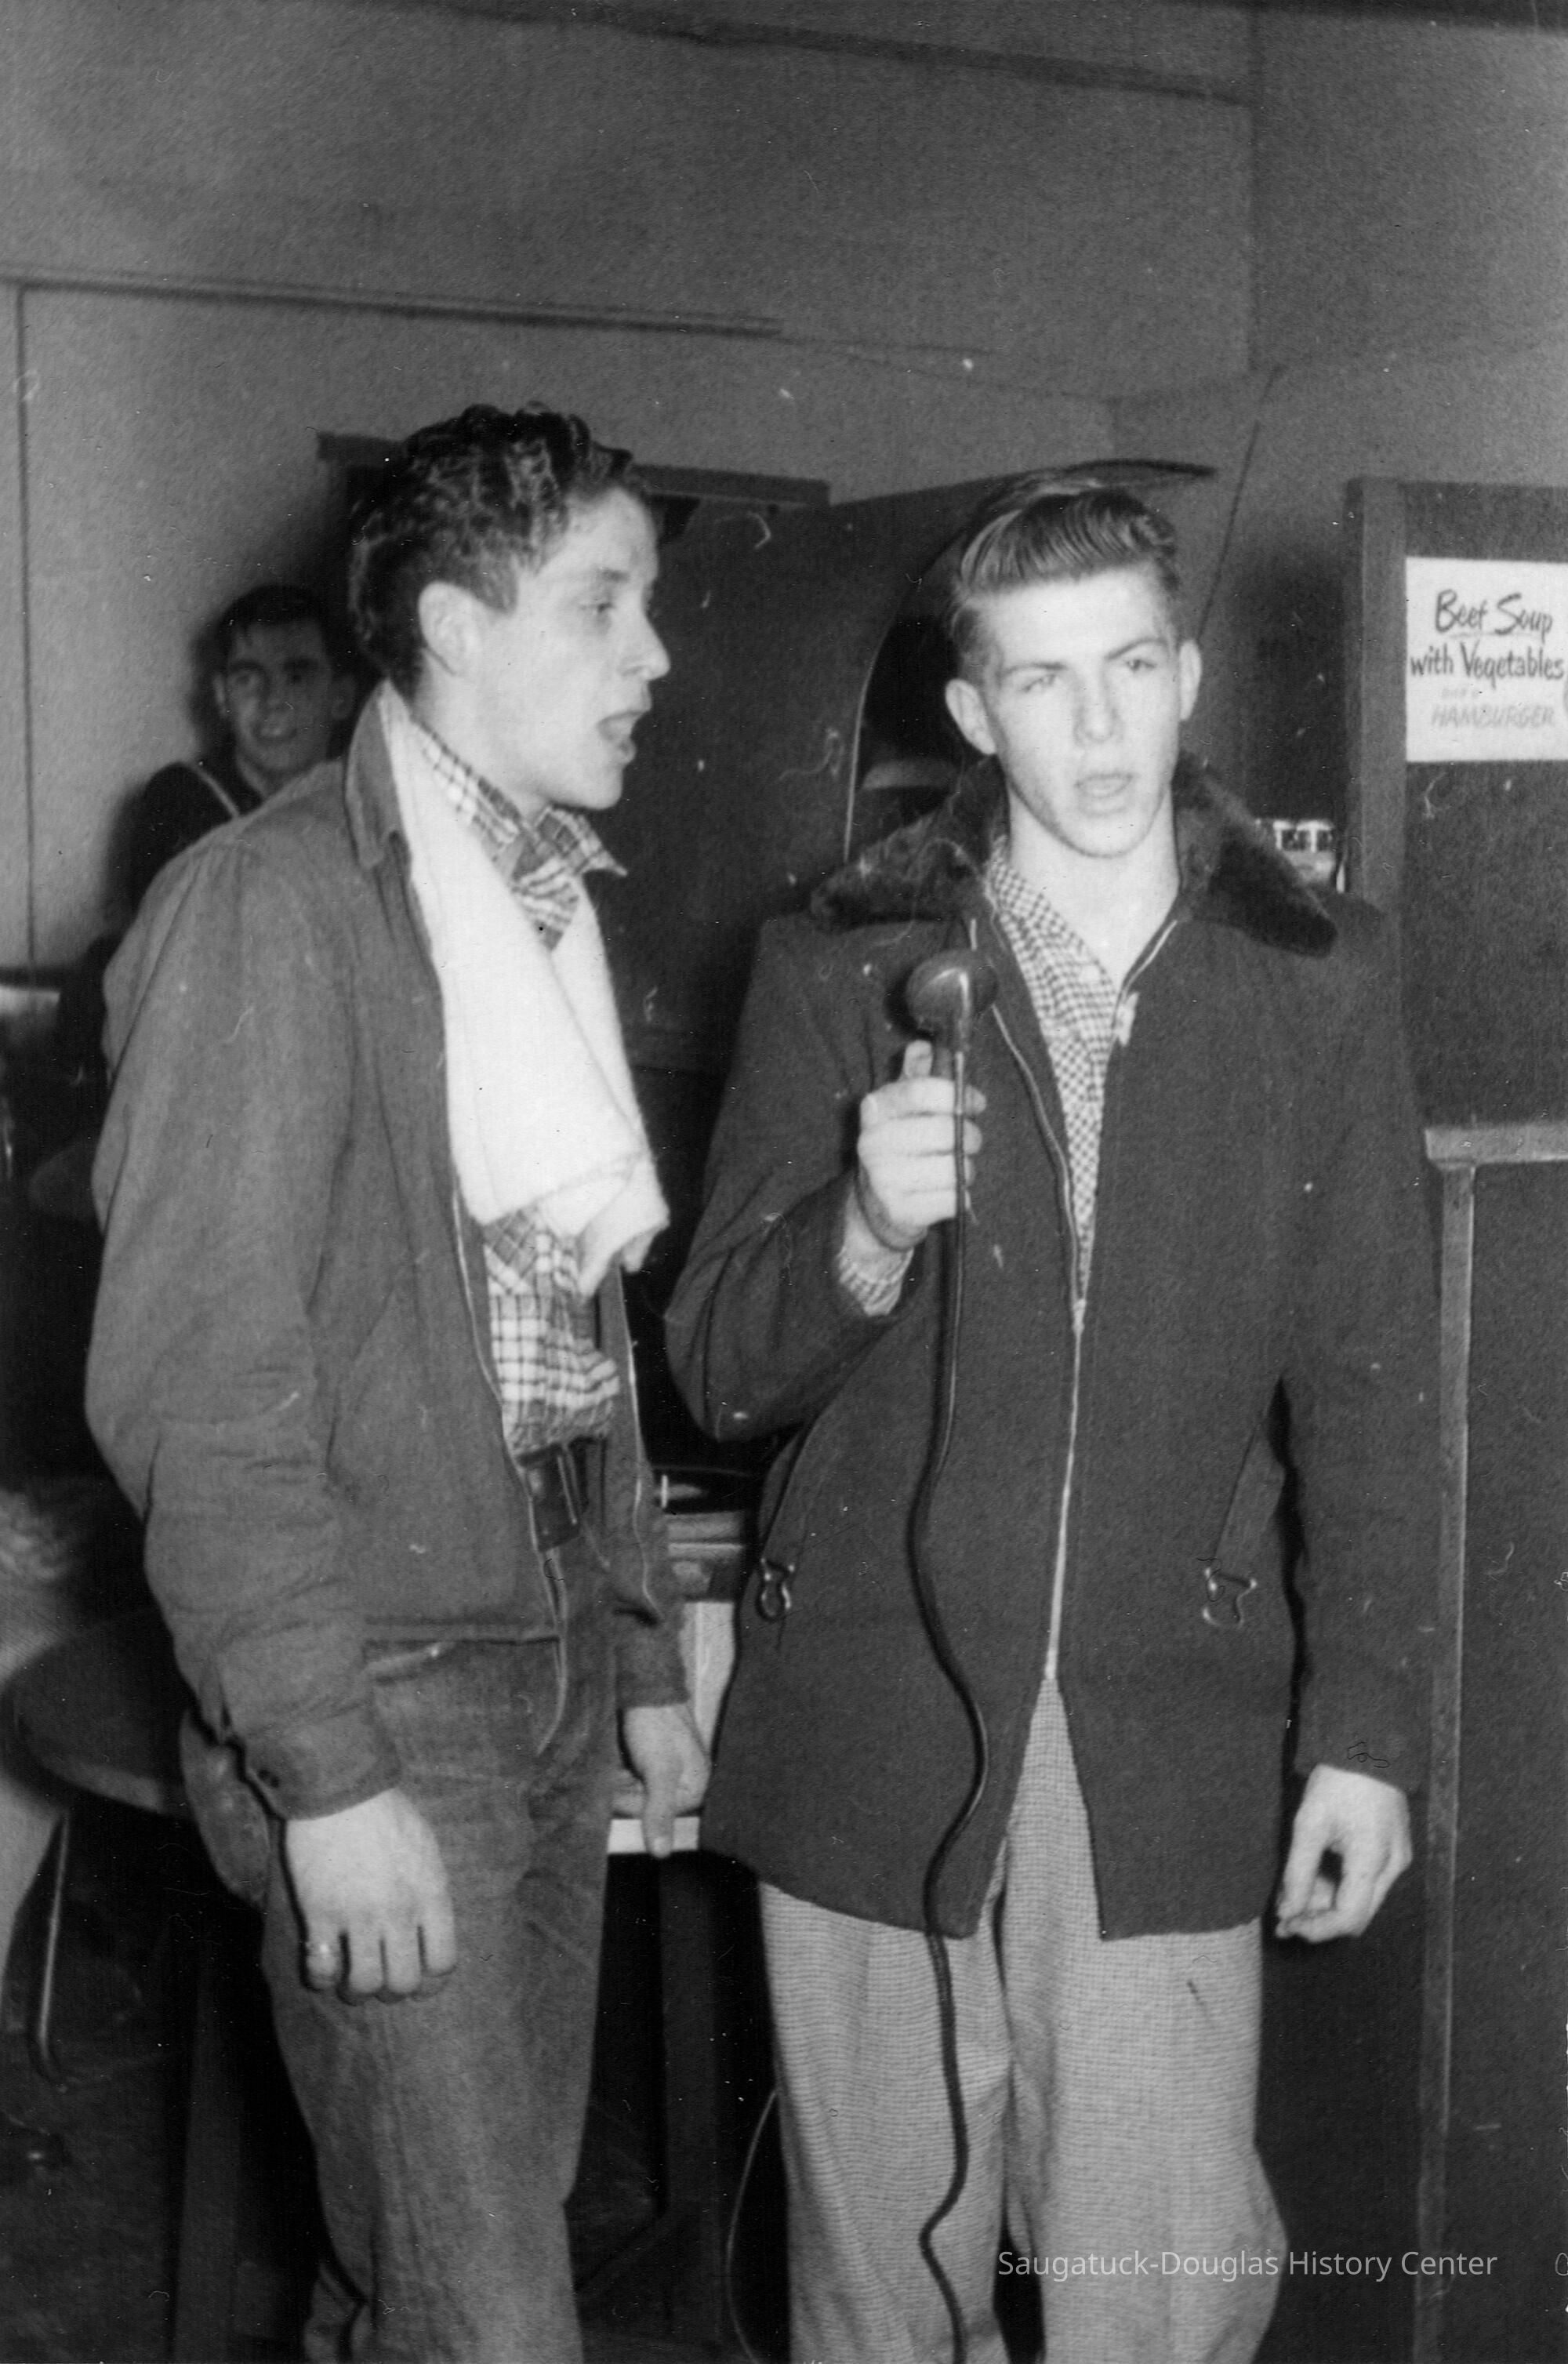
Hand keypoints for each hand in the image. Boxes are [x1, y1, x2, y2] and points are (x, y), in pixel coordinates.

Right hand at [284, 1787, 455, 2000]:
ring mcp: (360, 1915)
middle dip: (393, 1990)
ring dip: (357, 1990)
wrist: (341, 1787)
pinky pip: (323, 1967)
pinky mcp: (321, 1912)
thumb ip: (430, 1890)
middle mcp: (399, 1911)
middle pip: (404, 1982)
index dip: (431, 1983)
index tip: (419, 1983)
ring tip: (350, 1982)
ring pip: (365, 1983)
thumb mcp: (426, 1848)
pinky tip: (322, 1971)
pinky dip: (321, 1979)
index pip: (443, 1961)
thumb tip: (430, 1928)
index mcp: (431, 1894)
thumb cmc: (385, 1812)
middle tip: (381, 1981)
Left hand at [621, 1702, 708, 1858]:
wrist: (647, 1685)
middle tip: (619, 1768)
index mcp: (696, 1789)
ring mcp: (668, 1772)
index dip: (633, 1805)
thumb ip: (659, 1812)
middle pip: (646, 1806)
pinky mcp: (653, 1761)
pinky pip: (632, 1779)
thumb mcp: (660, 1771)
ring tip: (618, 1760)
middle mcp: (685, 1784)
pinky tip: (617, 1758)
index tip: (619, 1787)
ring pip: (635, 1793)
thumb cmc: (657, 1725)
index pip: (657, 1817)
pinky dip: (619, 1773)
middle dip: (626, 1792)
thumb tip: (661, 1854)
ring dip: (619, 1783)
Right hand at [847, 1039, 984, 1256]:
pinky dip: (960, 1196)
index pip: (922, 1090)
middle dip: (971, 1135)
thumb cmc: (900, 1148)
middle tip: (971, 1141)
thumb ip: (916, 1076)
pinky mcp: (900, 1211)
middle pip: (945, 1130)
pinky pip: (954, 1198)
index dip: (959, 1094)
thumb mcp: (902, 1109)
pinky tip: (947, 1192)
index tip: (976, 1102)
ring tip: (955, 1168)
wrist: (875, 1208)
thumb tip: (924, 1046)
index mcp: (875, 1109)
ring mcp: (883, 1179)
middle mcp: (872, 1142)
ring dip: (966, 1168)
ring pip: (955, 1167)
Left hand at [1275, 1765, 1411, 1942]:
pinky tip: (1314, 1880)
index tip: (1287, 1925)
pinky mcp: (1394, 1851)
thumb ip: (1299, 1873)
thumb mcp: (1309, 1825)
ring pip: (1362, 1900)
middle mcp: (1393, 1867)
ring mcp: (1397, 1859)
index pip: (1348, 1918)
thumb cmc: (1337, 1781)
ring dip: (1329, 1904)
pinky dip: (1342, 1887)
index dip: (1316, 1930)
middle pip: (1357, 1914)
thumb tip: (1288, 1912)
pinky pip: (1368, 1882)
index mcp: (1373, 1860)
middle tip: (1284, 1917)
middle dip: (1320, 1920)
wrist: (1368, 1746)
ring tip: (1293, 1897)